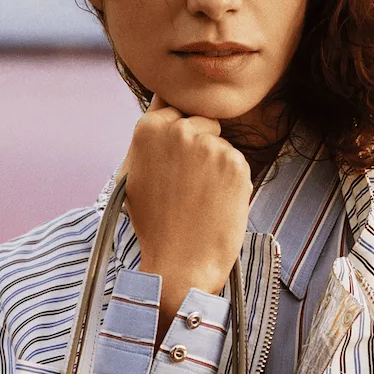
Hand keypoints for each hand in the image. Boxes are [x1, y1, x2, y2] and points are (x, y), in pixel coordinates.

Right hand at [118, 93, 251, 337]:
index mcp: (149, 128)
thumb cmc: (155, 224)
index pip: (177, 110)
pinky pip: (238, 162)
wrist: (180, 264)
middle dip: (201, 147)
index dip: (180, 140)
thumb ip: (150, 139)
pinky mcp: (235, 163)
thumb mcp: (134, 175)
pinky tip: (217, 204)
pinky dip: (233, 182)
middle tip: (189, 187)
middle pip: (204, 122)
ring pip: (222, 144)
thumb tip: (166, 108)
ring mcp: (209, 145)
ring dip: (217, 166)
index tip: (177, 165)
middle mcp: (179, 129)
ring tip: (200, 200)